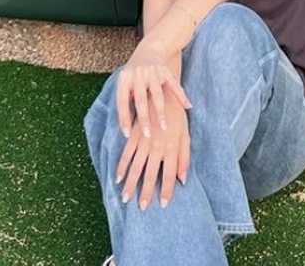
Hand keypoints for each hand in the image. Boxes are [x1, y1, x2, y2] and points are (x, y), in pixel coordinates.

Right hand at [116, 89, 190, 210]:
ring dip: (130, 183)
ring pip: (136, 166)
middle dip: (145, 192)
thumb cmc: (178, 117)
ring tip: (126, 198)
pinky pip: (126, 153)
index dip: (166, 190)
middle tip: (141, 208)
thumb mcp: (186, 135)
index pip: (169, 175)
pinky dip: (122, 166)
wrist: (163, 95)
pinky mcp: (134, 134)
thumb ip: (184, 157)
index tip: (162, 205)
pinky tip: (118, 178)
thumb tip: (182, 180)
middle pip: (150, 174)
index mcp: (172, 147)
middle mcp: (157, 146)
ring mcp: (144, 140)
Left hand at [117, 44, 191, 139]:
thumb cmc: (135, 72)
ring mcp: (153, 71)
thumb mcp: (125, 81)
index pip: (122, 102)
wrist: (150, 47)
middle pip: (141, 100)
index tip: (128, 135)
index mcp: (124, 79)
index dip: (124, 119)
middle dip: (144, 119)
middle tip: (148, 135)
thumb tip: (126, 125)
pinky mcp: (166, 70)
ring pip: (157, 95)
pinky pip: (174, 85)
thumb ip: (126, 99)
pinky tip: (188, 107)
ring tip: (164, 127)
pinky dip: (181, 96)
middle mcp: (138, 74)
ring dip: (160, 112)